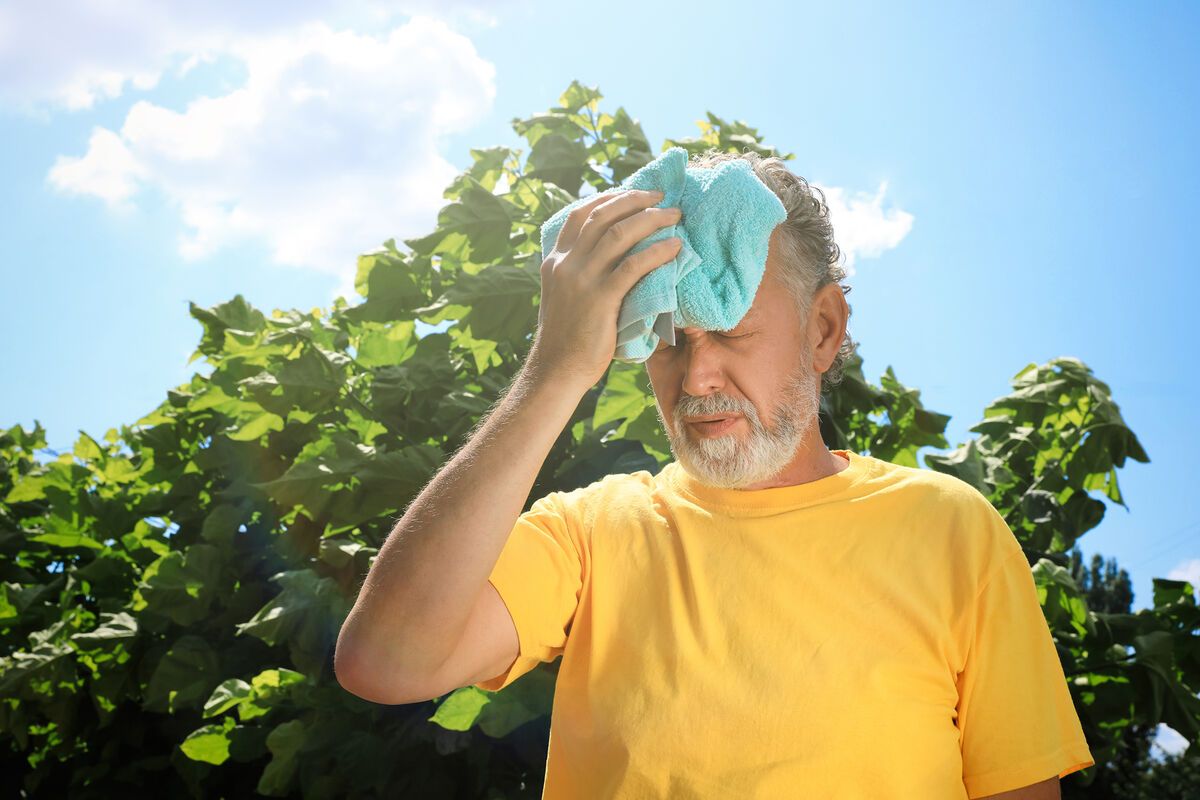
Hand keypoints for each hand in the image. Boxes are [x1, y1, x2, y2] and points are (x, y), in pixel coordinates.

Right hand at [525, 189, 681, 389]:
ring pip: (619, 234)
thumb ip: (579, 272)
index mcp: (555, 260)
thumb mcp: (564, 295)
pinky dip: (657, 252)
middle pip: (603, 215)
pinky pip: (633, 266)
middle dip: (635, 200)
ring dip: (651, 219)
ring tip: (674, 215)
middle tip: (661, 197)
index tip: (633, 193)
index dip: (608, 197)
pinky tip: (675, 247)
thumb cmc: (567, 337)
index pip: (580, 215)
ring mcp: (582, 279)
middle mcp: (566, 263)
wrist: (557, 369)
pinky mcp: (600, 298)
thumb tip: (612, 257)